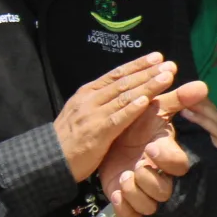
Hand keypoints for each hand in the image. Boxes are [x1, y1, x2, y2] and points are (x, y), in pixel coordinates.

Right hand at [54, 54, 175, 179]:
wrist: (47, 159)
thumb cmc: (69, 137)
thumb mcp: (82, 111)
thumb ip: (100, 100)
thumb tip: (121, 88)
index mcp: (88, 92)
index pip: (116, 74)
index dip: (138, 65)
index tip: (157, 57)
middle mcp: (90, 99)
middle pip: (123, 82)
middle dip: (148, 72)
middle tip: (170, 64)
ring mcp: (92, 115)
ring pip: (124, 96)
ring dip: (147, 86)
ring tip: (166, 77)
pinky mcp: (96, 133)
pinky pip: (117, 118)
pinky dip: (131, 109)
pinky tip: (145, 101)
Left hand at [98, 80, 207, 216]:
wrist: (113, 144)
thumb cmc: (139, 126)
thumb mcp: (156, 110)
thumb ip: (178, 99)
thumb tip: (203, 85)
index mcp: (168, 155)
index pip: (179, 164)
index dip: (167, 159)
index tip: (150, 147)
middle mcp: (159, 176)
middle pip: (164, 191)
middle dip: (148, 181)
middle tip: (134, 167)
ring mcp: (144, 191)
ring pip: (147, 206)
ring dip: (134, 194)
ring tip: (123, 178)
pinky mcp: (128, 202)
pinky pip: (131, 215)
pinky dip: (123, 207)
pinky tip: (116, 192)